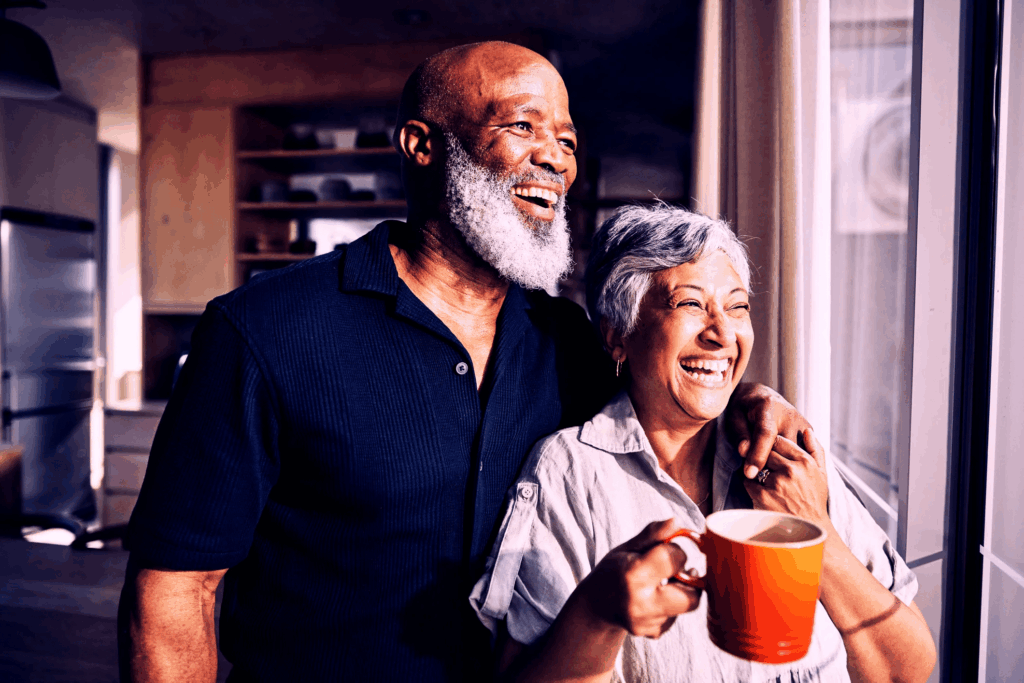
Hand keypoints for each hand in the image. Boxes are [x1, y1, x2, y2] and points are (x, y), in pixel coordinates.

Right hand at [578, 519, 701, 638]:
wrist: (595, 606)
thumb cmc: (613, 571)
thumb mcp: (627, 548)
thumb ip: (653, 535)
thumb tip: (676, 522)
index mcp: (633, 574)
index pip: (674, 558)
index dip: (675, 550)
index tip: (666, 550)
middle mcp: (641, 603)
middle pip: (692, 595)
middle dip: (688, 579)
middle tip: (674, 570)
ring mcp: (647, 622)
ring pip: (686, 606)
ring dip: (681, 592)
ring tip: (662, 583)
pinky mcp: (652, 633)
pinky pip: (677, 617)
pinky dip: (672, 606)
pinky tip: (655, 599)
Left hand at [726, 382, 812, 478]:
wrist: (762, 396)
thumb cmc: (744, 408)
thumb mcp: (735, 417)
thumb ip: (741, 434)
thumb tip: (744, 452)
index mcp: (769, 407)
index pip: (765, 434)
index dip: (757, 455)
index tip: (750, 473)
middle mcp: (789, 415)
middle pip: (783, 447)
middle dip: (768, 462)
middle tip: (754, 469)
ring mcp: (802, 423)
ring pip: (795, 453)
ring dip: (781, 463)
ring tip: (768, 467)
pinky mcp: (808, 431)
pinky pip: (801, 452)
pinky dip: (791, 460)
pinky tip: (781, 465)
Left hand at [743, 428, 831, 529]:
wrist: (809, 528)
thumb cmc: (814, 499)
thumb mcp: (821, 473)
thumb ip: (815, 449)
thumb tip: (807, 430)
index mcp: (805, 462)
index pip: (779, 440)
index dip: (771, 445)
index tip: (770, 451)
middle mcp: (791, 470)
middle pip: (765, 451)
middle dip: (763, 457)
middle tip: (765, 466)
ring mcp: (776, 483)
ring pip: (756, 465)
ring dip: (756, 470)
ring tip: (765, 481)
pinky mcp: (763, 496)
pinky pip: (748, 481)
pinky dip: (751, 485)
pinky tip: (760, 491)